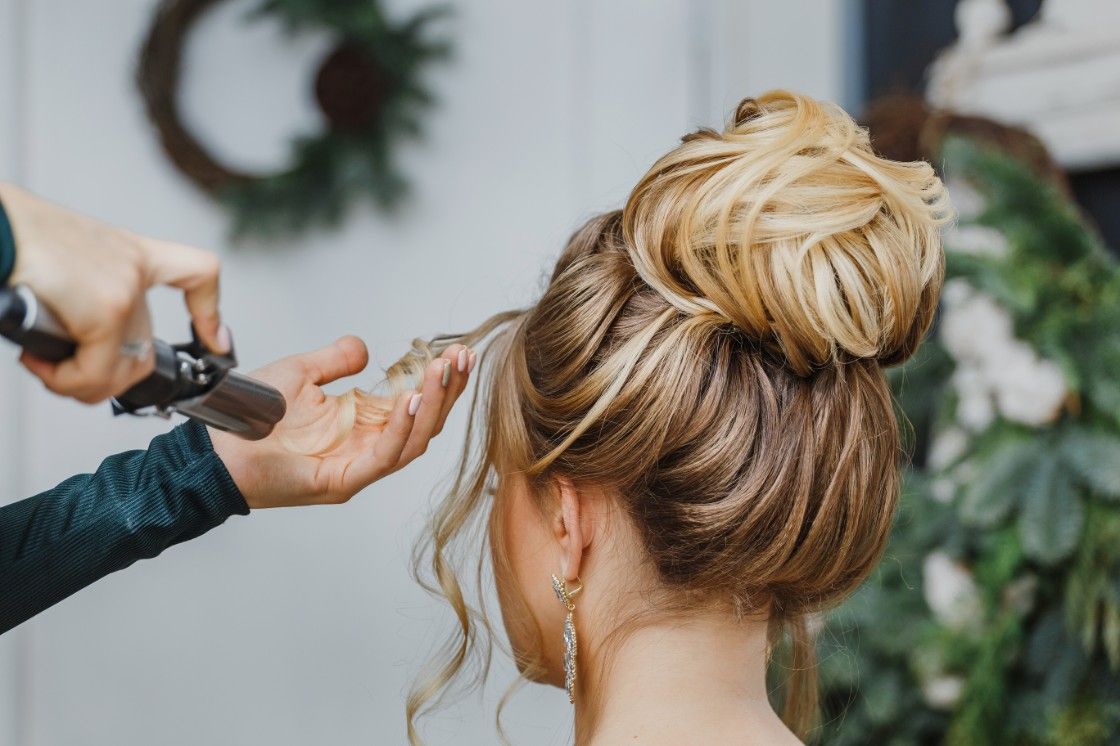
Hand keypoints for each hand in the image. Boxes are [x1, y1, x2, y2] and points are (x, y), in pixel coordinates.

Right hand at [1, 183, 226, 402]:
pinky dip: (64, 379)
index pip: (196, 272)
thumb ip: (87, 293)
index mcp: (131, 252)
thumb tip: (75, 341)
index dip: (209, 312)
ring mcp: (125, 290)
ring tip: (44, 363)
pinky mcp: (106, 309)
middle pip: (143, 352)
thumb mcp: (65, 261)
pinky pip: (95, 373)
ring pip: (121, 371)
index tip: (218, 341)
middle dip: (100, 378)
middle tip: (61, 370)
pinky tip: (38, 358)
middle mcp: (134, 269)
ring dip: (78, 382)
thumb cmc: (13, 239)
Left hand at [209, 336, 475, 507]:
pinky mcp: (344, 480)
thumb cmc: (252, 418)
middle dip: (447, 390)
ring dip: (433, 406)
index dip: (440, 380)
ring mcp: (360, 467)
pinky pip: (384, 456)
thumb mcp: (301, 373)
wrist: (216, 448)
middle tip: (459, 358)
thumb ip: (335, 360)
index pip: (418, 403)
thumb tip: (365, 349)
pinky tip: (411, 400)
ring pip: (414, 441)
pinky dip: (401, 428)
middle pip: (426, 423)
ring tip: (441, 374)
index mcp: (364, 424)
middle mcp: (369, 447)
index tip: (456, 352)